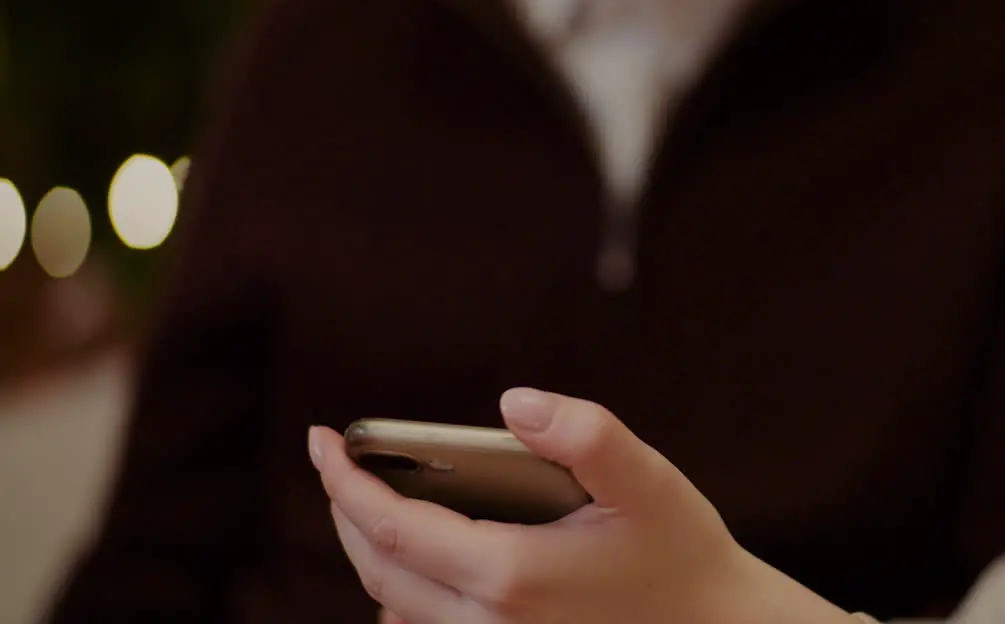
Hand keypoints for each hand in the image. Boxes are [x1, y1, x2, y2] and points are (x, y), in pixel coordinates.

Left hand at [310, 388, 869, 623]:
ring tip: (369, 502)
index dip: (345, 482)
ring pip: (394, 608)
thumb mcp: (646, 480)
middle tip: (337, 461)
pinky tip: (420, 560)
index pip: (392, 527)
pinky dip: (401, 594)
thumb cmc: (681, 550)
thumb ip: (585, 433)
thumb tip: (512, 402)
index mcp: (510, 576)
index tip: (321, 439)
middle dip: (346, 512)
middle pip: (378, 570)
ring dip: (371, 553)